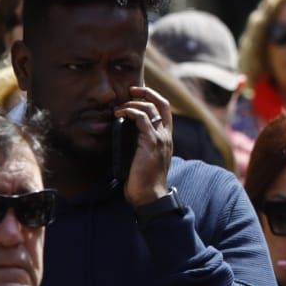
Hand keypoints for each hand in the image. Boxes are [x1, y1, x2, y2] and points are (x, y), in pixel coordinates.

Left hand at [117, 85, 173, 207]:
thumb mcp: (145, 158)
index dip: (153, 97)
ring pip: (150, 109)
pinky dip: (129, 112)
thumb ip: (141, 145)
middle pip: (162, 103)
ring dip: (132, 104)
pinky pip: (141, 119)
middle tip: (130, 90)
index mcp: (166, 138)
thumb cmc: (144, 180)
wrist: (150, 195)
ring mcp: (160, 138)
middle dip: (146, 93)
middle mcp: (166, 135)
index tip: (138, 94)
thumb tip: (125, 134)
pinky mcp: (151, 142)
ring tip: (119, 108)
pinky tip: (118, 115)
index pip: (165, 110)